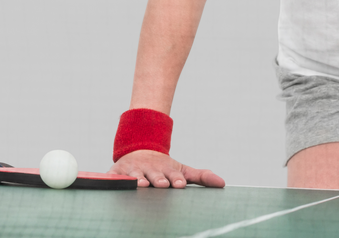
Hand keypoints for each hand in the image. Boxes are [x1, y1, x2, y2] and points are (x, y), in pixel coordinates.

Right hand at [108, 149, 225, 188]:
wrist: (139, 152)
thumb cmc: (163, 169)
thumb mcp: (182, 170)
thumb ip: (201, 177)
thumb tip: (223, 183)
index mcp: (167, 171)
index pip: (174, 176)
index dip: (176, 179)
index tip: (180, 183)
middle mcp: (151, 171)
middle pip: (156, 176)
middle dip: (160, 180)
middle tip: (163, 184)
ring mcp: (135, 171)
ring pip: (137, 176)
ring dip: (140, 180)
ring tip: (142, 184)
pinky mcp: (118, 172)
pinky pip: (115, 177)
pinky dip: (115, 179)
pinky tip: (117, 182)